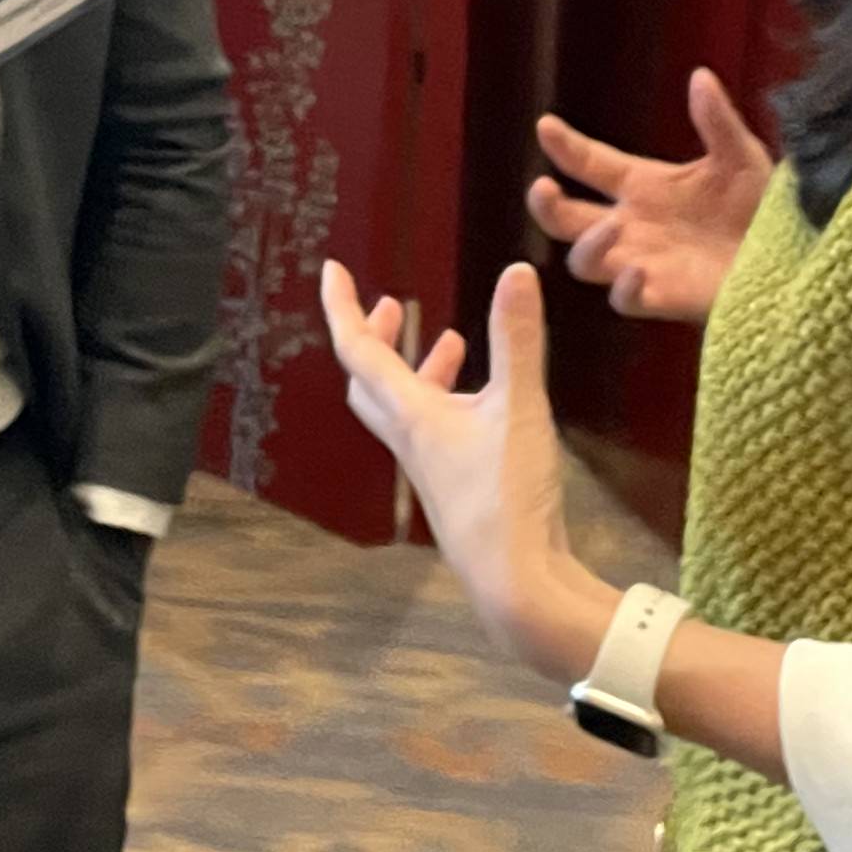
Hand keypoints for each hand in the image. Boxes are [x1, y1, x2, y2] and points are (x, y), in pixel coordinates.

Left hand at [317, 261, 607, 682]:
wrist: (514, 582)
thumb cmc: (507, 496)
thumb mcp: (520, 409)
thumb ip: (518, 340)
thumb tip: (517, 272)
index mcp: (411, 415)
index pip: (358, 350)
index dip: (341, 307)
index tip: (331, 269)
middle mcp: (409, 440)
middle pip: (370, 382)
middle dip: (374, 338)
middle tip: (389, 306)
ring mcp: (429, 468)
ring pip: (403, 408)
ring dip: (416, 370)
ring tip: (449, 342)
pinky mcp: (453, 489)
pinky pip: (433, 432)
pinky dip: (446, 402)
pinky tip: (482, 404)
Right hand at [528, 70, 774, 326]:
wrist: (794, 257)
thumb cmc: (764, 206)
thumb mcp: (742, 157)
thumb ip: (717, 121)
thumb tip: (700, 75)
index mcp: (645, 185)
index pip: (591, 163)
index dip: (565, 145)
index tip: (546, 126)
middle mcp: (633, 225)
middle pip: (567, 218)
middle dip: (545, 205)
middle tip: (542, 187)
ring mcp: (643, 263)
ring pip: (585, 260)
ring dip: (587, 244)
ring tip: (610, 226)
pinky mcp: (663, 297)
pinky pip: (625, 300)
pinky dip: (624, 287)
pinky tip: (637, 271)